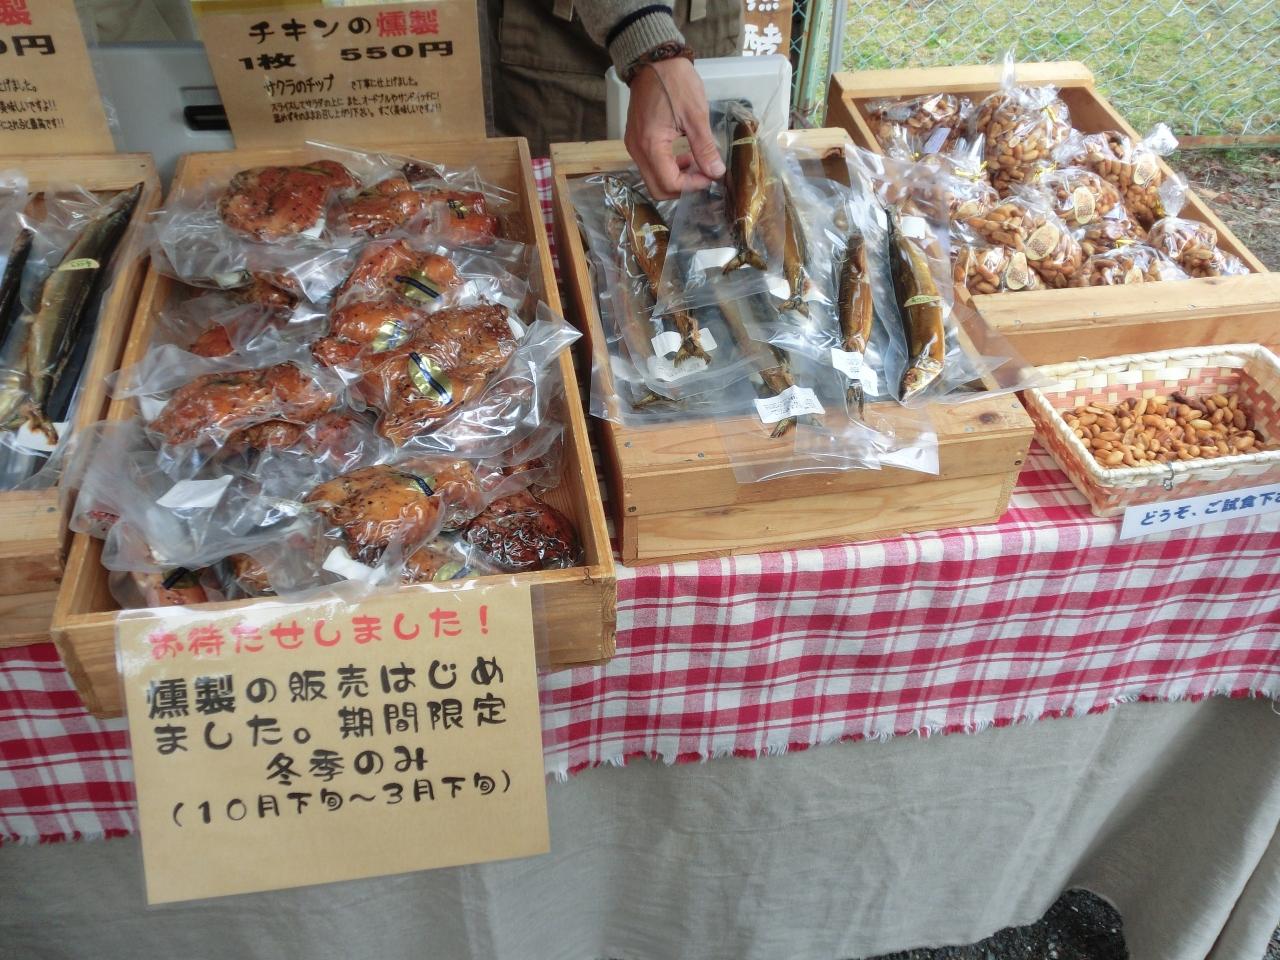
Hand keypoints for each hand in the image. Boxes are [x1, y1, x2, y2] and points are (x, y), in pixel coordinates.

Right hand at [625, 57, 724, 199]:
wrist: (654, 60)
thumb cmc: (675, 82)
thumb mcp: (696, 115)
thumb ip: (704, 148)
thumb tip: (716, 172)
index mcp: (650, 144)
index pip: (669, 183)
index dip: (692, 186)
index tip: (710, 176)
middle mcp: (637, 150)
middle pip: (657, 188)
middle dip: (683, 187)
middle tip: (704, 174)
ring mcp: (634, 146)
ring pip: (653, 179)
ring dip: (676, 178)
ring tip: (697, 163)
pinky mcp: (636, 140)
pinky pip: (651, 165)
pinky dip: (668, 167)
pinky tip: (684, 154)